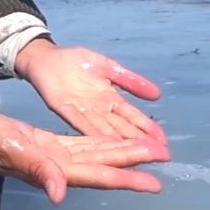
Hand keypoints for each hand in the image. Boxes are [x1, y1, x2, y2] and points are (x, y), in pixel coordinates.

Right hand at [0, 105, 168, 204]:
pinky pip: (81, 146)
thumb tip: (60, 194)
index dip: (127, 178)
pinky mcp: (46, 146)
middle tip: (165, 158)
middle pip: (104, 166)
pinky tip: (113, 143)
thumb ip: (36, 170)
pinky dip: (100, 145)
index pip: (97, 175)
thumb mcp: (10, 149)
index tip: (155, 182)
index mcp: (52, 169)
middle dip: (134, 164)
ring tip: (148, 150)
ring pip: (96, 156)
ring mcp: (52, 157)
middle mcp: (57, 166)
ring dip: (121, 154)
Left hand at [14, 40, 165, 144]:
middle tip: (156, 153)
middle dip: (138, 140)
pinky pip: (77, 120)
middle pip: (120, 126)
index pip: (131, 116)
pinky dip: (89, 130)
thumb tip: (157, 95)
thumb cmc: (76, 62)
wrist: (46, 56)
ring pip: (103, 128)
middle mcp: (97, 110)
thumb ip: (130, 80)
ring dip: (118, 141)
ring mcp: (81, 110)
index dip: (146, 127)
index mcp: (109, 99)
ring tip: (134, 153)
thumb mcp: (108, 67)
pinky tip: (101, 140)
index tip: (162, 140)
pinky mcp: (62, 107)